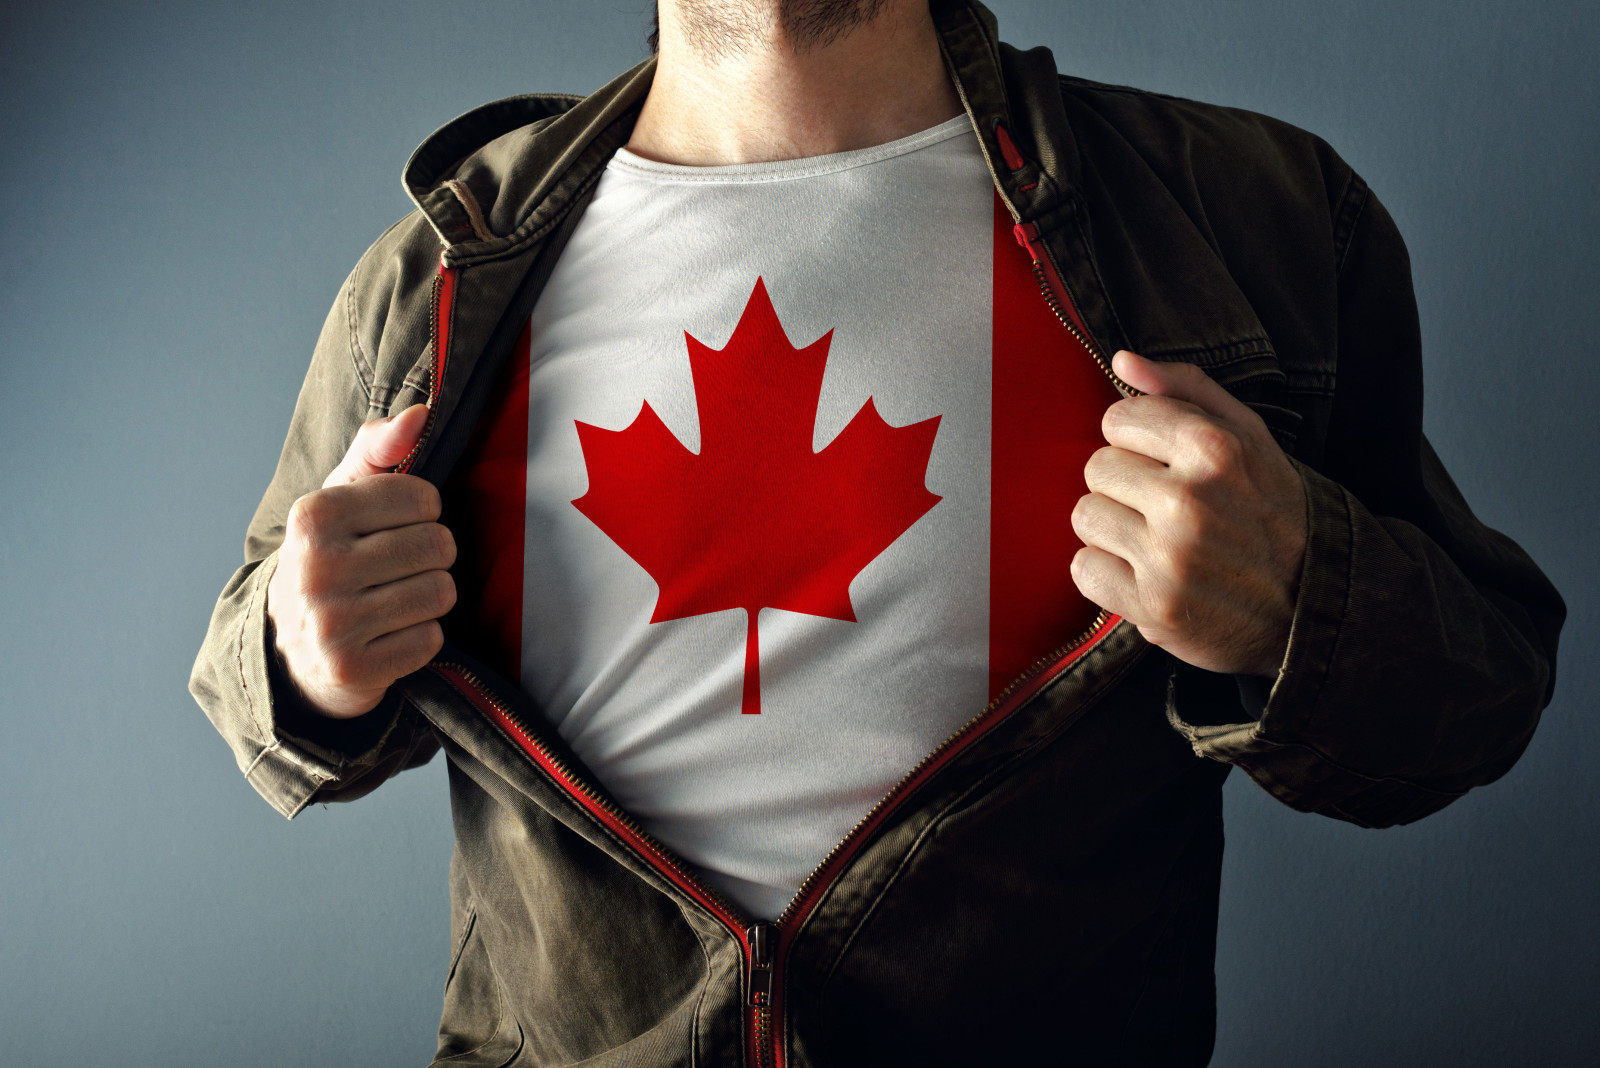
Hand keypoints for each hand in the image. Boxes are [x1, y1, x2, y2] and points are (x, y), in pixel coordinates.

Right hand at [266, 404, 456, 718]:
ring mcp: (332, 624)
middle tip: (399, 567)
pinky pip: (430, 640)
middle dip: (432, 555)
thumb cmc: (330, 557)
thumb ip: (380, 448)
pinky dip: (421, 638)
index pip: (422, 497)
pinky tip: (390, 635)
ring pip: (440, 593)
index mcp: (313, 516)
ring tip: (396, 599)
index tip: (398, 524)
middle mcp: (316, 568)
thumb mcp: (342, 496)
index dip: (424, 511)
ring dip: (430, 597)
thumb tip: (420, 415)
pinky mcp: (353, 669)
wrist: (289, 650)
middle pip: (438, 546)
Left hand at [1069, 350, 1306, 677]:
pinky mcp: (1151, 605)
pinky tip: (1143, 572)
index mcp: (1213, 448)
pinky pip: (1082, 568)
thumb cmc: (1271, 510)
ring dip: (1112, 528)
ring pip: (1084, 516)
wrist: (1308, 604)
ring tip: (1155, 539)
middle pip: (1096, 467)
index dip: (1136, 439)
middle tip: (1164, 506)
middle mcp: (1188, 501)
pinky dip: (1105, 572)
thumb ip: (1185, 390)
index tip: (1163, 462)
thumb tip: (1122, 360)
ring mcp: (1168, 556)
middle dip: (1124, 484)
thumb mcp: (1248, 436)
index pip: (1117, 418)